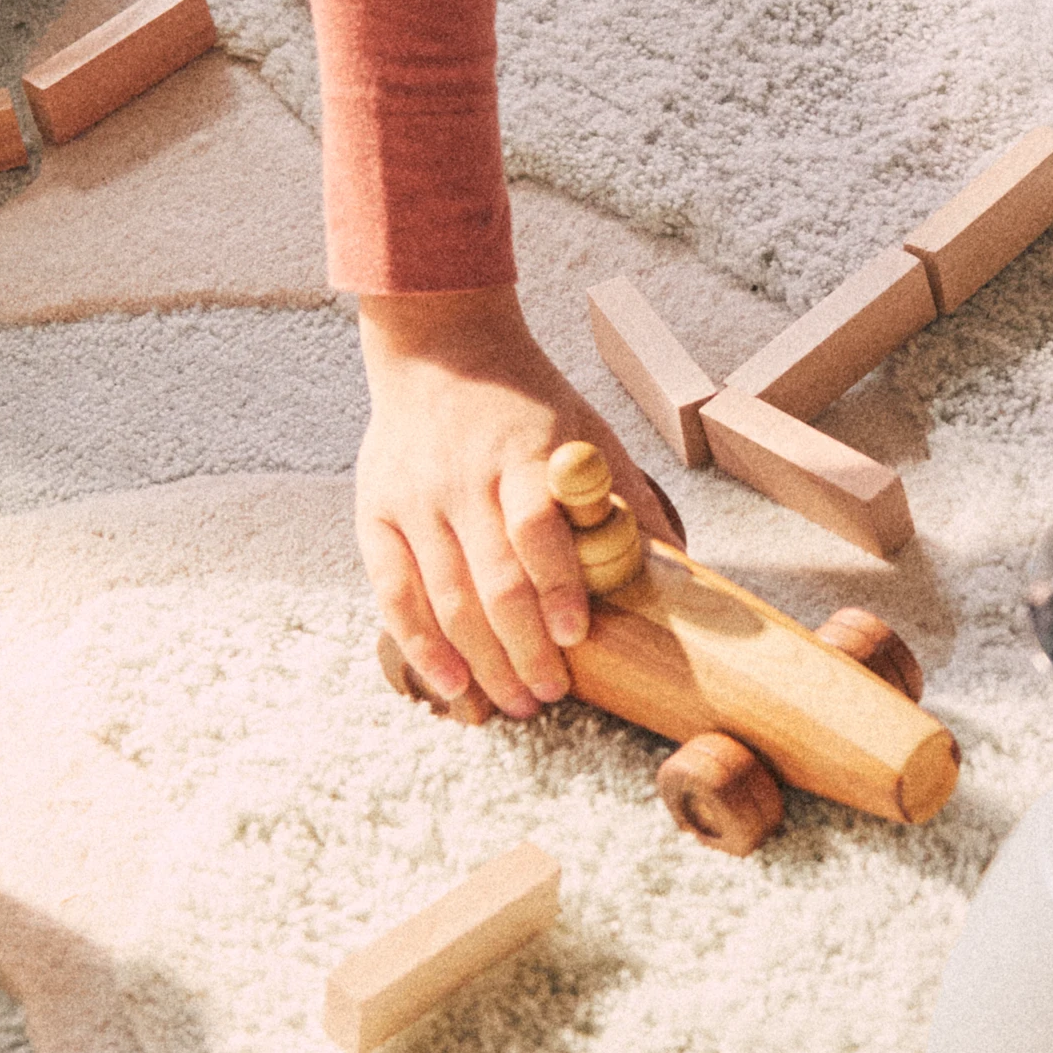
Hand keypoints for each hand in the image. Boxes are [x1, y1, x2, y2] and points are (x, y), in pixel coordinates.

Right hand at [355, 290, 680, 719]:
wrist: (440, 348)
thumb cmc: (526, 401)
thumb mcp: (586, 428)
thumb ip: (622, 496)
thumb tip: (677, 562)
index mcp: (521, 454)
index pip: (536, 527)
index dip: (557, 586)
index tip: (576, 636)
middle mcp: (463, 479)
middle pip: (491, 580)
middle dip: (523, 649)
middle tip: (550, 695)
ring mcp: (415, 500)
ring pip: (444, 598)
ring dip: (480, 661)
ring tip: (513, 704)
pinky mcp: (376, 514)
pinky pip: (393, 592)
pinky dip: (420, 644)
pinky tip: (450, 681)